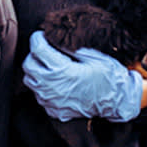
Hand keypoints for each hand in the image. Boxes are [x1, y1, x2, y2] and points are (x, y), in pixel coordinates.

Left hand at [22, 31, 142, 122]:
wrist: (118, 102)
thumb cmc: (109, 78)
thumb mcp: (94, 56)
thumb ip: (72, 47)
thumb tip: (56, 38)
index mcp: (62, 71)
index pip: (37, 49)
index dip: (38, 38)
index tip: (42, 35)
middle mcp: (52, 87)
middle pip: (28, 65)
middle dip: (34, 54)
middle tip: (45, 50)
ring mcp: (52, 101)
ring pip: (30, 81)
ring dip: (36, 71)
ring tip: (49, 66)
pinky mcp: (54, 110)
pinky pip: (39, 96)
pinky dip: (43, 87)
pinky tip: (55, 81)